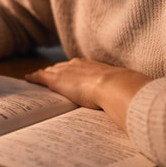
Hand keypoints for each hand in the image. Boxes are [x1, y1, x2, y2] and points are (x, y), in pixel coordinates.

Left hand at [24, 58, 149, 129]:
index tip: (70, 74)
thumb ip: (124, 93)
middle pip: (63, 67)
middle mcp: (79, 65)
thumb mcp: (125, 89)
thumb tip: (137, 102)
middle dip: (55, 71)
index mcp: (95, 66)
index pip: (79, 67)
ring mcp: (67, 71)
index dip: (73, 71)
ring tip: (36, 78)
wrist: (116, 87)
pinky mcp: (57, 80)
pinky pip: (41, 77)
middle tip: (48, 76)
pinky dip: (34, 78)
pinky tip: (28, 79)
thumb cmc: (125, 90)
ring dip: (44, 75)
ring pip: (51, 71)